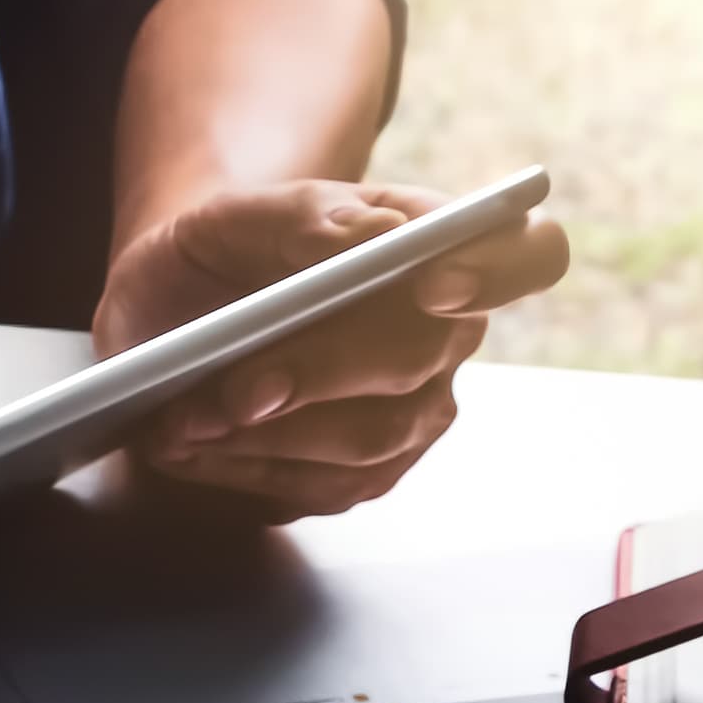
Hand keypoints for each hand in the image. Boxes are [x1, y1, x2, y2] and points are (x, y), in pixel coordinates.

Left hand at [99, 178, 568, 518]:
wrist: (177, 313)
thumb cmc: (218, 254)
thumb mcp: (232, 215)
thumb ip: (301, 215)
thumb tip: (366, 238)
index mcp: (436, 243)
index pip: (525, 254)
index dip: (496, 272)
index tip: (433, 285)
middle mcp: (447, 332)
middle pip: (421, 360)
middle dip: (320, 374)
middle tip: (237, 390)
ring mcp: (415, 410)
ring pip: (372, 438)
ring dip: (272, 435)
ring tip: (185, 419)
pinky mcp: (371, 472)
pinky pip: (327, 487)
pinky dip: (251, 471)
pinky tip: (194, 447)